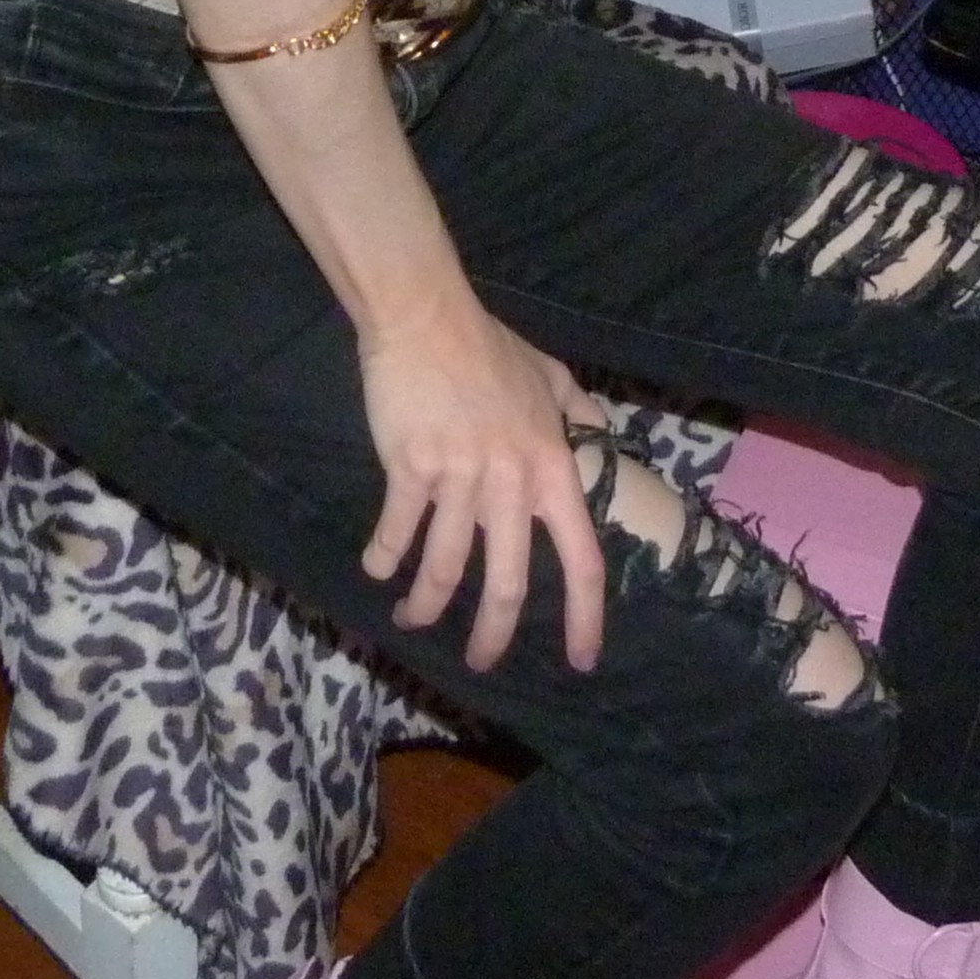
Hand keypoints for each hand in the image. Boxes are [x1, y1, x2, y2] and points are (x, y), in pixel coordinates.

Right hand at [357, 310, 606, 673]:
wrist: (427, 317)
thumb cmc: (488, 346)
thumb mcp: (551, 373)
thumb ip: (579, 410)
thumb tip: (602, 433)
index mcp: (552, 467)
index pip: (582, 558)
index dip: (585, 617)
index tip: (580, 660)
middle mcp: (511, 481)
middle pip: (509, 583)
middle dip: (493, 636)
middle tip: (480, 661)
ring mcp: (460, 476)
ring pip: (445, 568)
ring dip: (426, 605)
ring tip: (412, 619)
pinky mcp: (411, 467)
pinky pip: (397, 530)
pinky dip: (384, 558)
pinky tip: (377, 570)